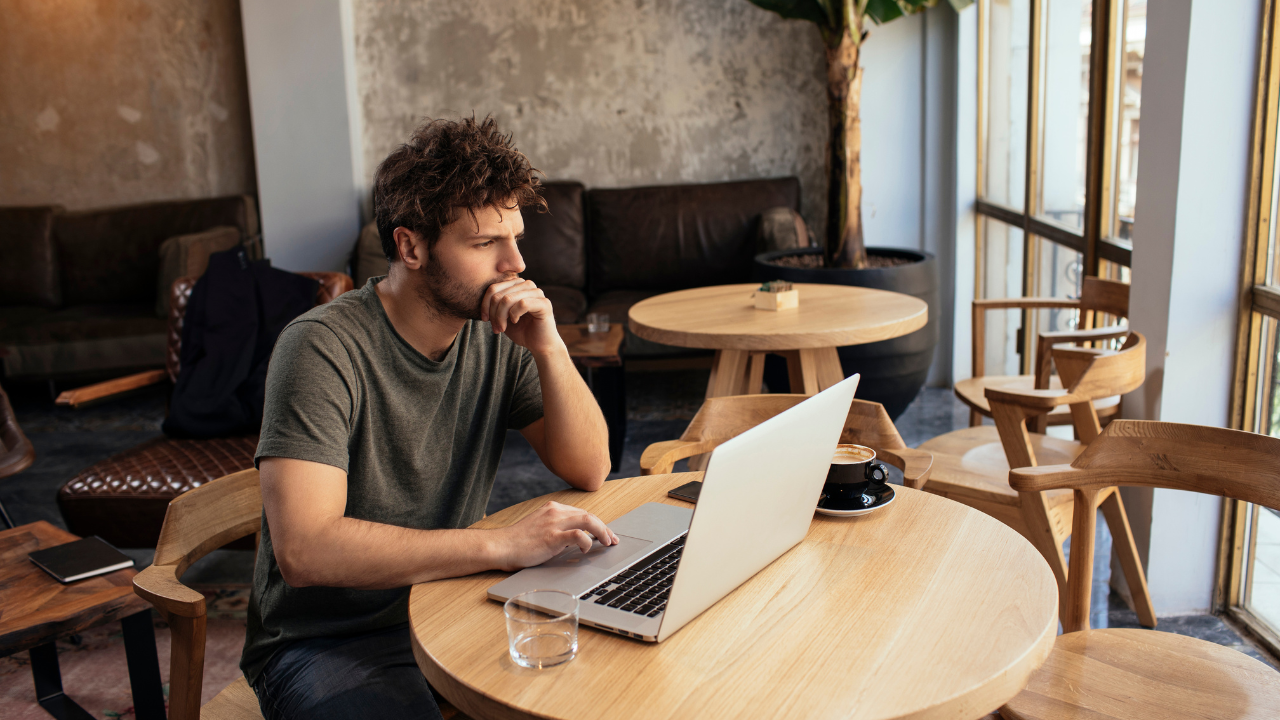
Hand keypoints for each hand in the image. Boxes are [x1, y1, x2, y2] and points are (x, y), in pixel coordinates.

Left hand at [481, 278, 562, 354]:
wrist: (539, 345)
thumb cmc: (521, 330)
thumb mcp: (502, 316)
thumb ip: (494, 305)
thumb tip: (481, 299)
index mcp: (516, 285)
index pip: (493, 288)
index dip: (485, 304)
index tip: (484, 319)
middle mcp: (527, 285)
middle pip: (499, 294)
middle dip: (493, 313)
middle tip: (496, 328)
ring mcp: (537, 292)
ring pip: (508, 299)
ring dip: (501, 316)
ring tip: (502, 328)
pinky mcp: (544, 303)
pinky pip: (522, 303)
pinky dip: (514, 315)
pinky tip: (515, 321)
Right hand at [492, 501, 618, 570]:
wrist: (501, 547)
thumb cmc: (518, 542)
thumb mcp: (540, 529)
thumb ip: (557, 529)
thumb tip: (577, 538)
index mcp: (552, 509)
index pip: (582, 513)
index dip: (597, 523)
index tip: (606, 533)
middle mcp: (555, 512)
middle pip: (589, 515)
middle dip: (604, 528)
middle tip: (612, 540)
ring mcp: (554, 523)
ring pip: (588, 520)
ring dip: (601, 531)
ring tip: (607, 543)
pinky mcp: (552, 537)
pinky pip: (577, 535)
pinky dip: (586, 541)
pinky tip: (585, 549)